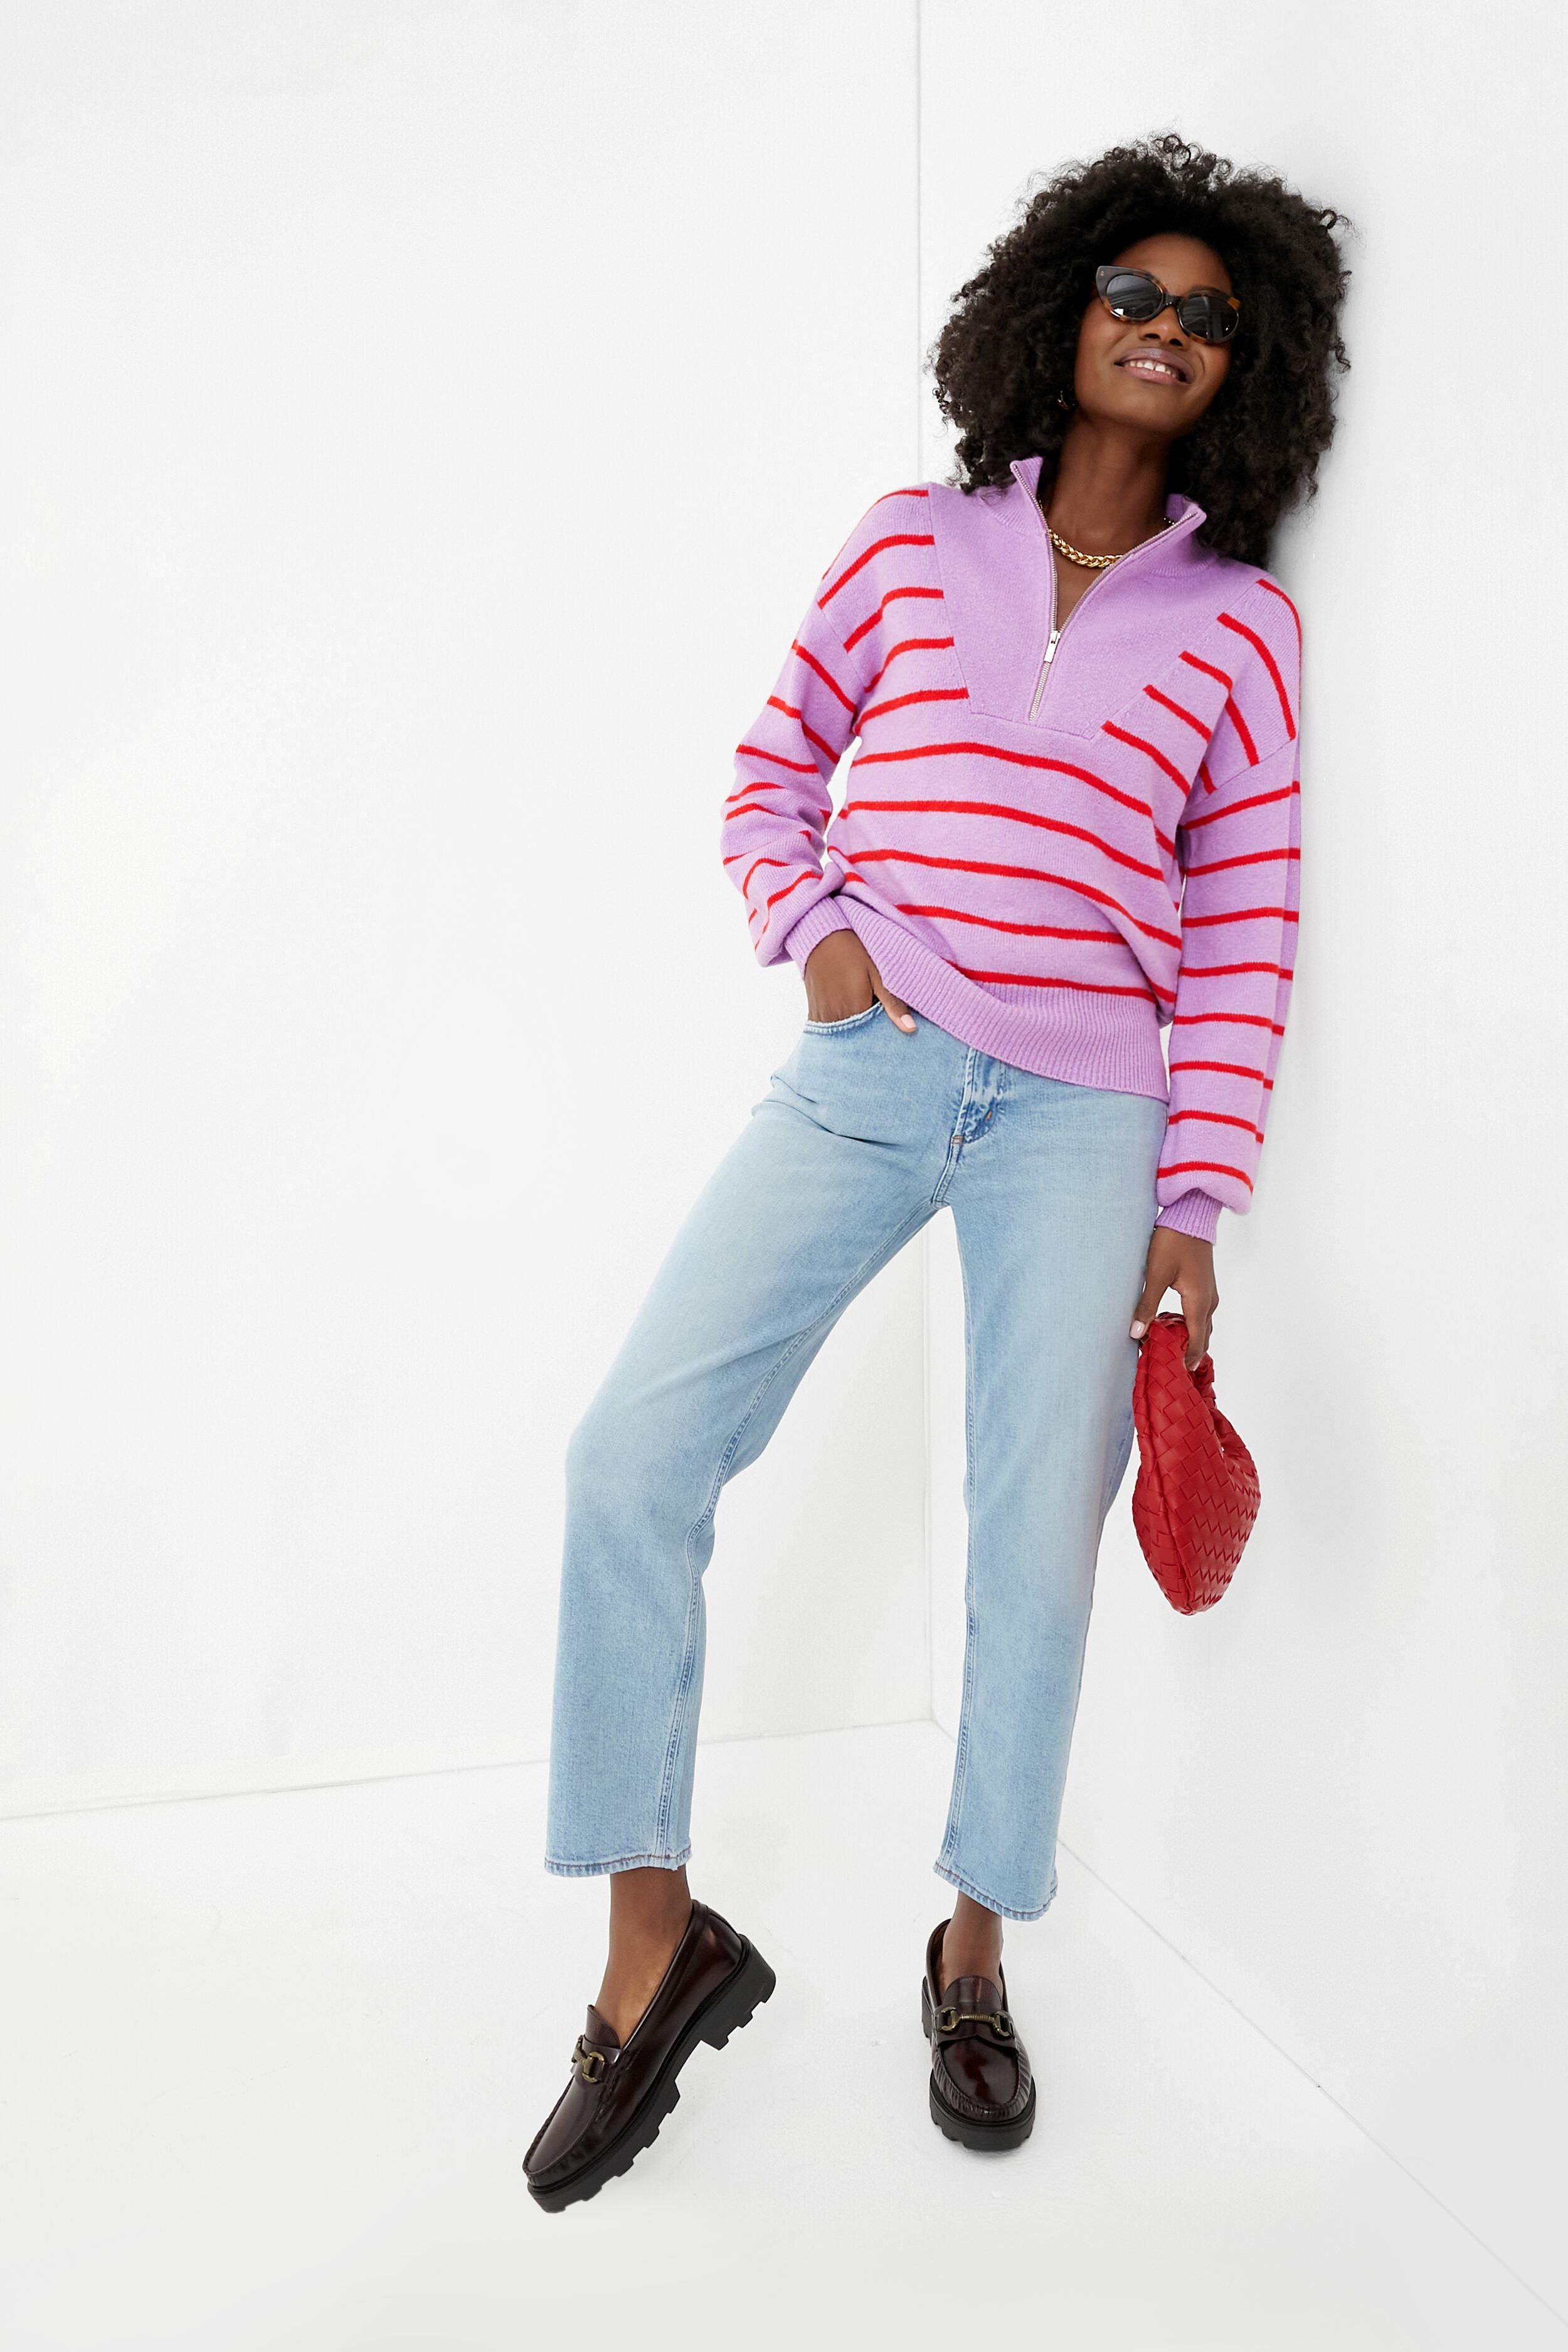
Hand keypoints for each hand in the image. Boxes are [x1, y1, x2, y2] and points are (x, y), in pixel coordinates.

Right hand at [803, 931, 915, 1031]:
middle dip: (870, 1031)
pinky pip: (830, 1028)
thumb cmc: (853, 950)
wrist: (820, 935)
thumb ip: (893, 1003)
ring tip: (862, 1008)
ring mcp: (822, 1017)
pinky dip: (841, 1024)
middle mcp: (835, 1019)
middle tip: (876, 1011)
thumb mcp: (878, 973)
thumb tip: (910, 1029)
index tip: (890, 1021)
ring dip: (855, 1028)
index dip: (884, 1030)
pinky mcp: (813, 1013)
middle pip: (858, 1037)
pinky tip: (848, 1010)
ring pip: (844, 1034)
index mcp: (854, 1010)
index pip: (874, 1036)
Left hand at [1131, 1226, 1217, 1372]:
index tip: (1176, 1374)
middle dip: (1189, 1354)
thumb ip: (1146, 1305)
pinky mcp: (1204, 1285)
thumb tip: (1136, 1334)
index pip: (1196, 1341)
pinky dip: (1191, 1326)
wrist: (1191, 1215)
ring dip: (1190, 1340)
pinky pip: (1201, 1314)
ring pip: (1202, 1326)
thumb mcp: (1155, 1274)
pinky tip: (1173, 1327)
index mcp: (1198, 1302)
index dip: (1186, 1359)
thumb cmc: (1174, 1242)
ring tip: (1172, 1352)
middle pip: (1202, 1337)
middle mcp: (1209, 1301)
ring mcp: (1209, 1293)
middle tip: (1173, 1368)